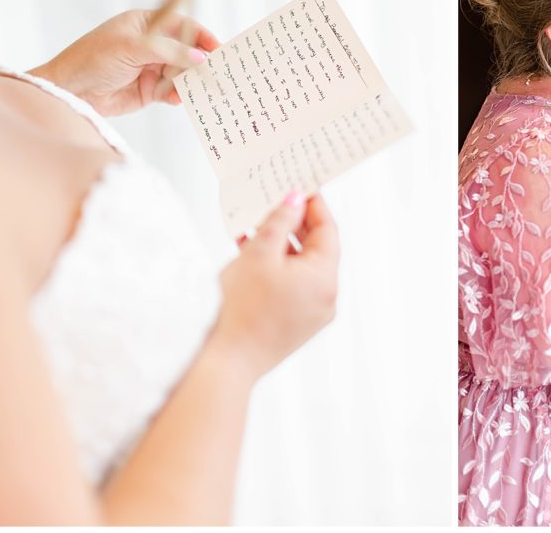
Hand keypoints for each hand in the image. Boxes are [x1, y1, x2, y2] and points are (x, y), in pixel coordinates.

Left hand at [28, 9, 219, 115]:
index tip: (220, 49)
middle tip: (217, 73)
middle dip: (200, 62)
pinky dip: (178, 95)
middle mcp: (152, 44)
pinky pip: (172, 91)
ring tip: (196, 90)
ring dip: (189, 81)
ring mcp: (151, 67)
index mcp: (146, 24)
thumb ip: (169, 52)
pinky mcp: (150, 90)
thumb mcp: (133, 48)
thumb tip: (201, 59)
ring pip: (182, 73)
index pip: (182, 26)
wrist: (69, 91)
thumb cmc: (93, 59)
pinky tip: (177, 99)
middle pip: (186, 51)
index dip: (202, 36)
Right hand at [210, 192, 339, 381]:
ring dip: (279, 245)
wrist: (223, 364)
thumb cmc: (240, 308)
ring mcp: (311, 315)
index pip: (328, 230)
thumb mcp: (259, 254)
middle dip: (293, 224)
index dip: (313, 205)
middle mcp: (326, 298)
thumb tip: (296, 200)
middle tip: (273, 200)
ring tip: (254, 224)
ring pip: (300, 268)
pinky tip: (248, 252)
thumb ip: (280, 222)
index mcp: (325, 278)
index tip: (299, 185)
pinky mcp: (293, 325)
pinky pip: (290, 287)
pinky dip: (275, 268)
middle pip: (316, 249)